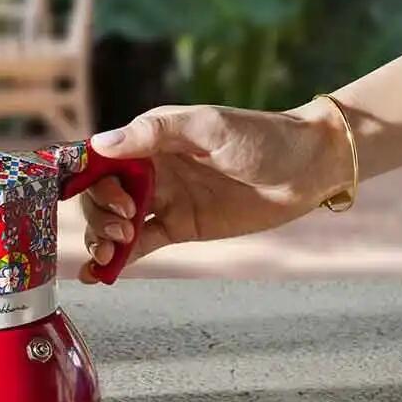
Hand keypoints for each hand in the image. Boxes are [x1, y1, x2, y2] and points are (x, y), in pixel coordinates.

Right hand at [78, 99, 352, 281]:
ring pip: (114, 223)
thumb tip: (100, 144)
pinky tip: (99, 274)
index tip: (110, 200)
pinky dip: (117, 260)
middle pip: (101, 196)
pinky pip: (139, 245)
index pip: (101, 160)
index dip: (93, 182)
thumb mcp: (208, 126)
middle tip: (122, 229)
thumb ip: (154, 133)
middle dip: (99, 215)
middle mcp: (149, 170)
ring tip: (109, 254)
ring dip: (101, 239)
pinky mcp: (177, 228)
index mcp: (150, 140)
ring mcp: (162, 201)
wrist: (309, 169)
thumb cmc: (263, 137)